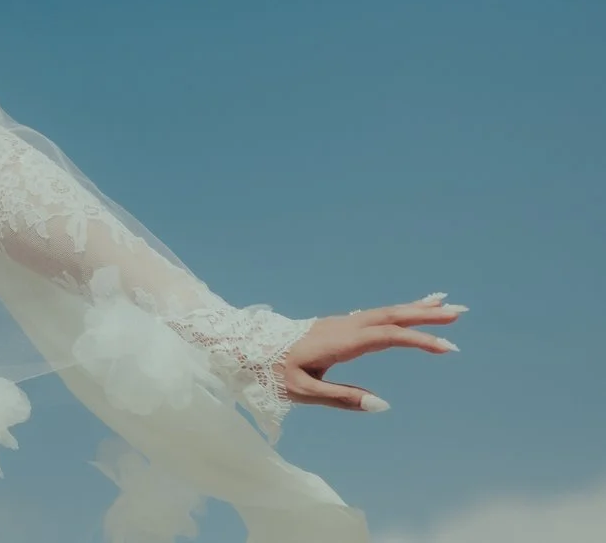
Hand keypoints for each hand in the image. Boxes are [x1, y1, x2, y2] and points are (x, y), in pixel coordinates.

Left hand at [279, 293, 463, 411]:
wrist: (247, 348)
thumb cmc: (272, 373)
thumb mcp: (303, 391)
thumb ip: (342, 398)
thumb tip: (383, 404)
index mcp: (339, 342)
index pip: (386, 336)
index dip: (418, 340)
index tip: (448, 347)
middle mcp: (344, 327)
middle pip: (390, 316)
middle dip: (426, 314)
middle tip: (460, 311)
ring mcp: (341, 323)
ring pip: (384, 312)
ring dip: (415, 309)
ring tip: (445, 304)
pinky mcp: (339, 326)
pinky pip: (375, 315)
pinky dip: (398, 311)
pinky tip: (409, 312)